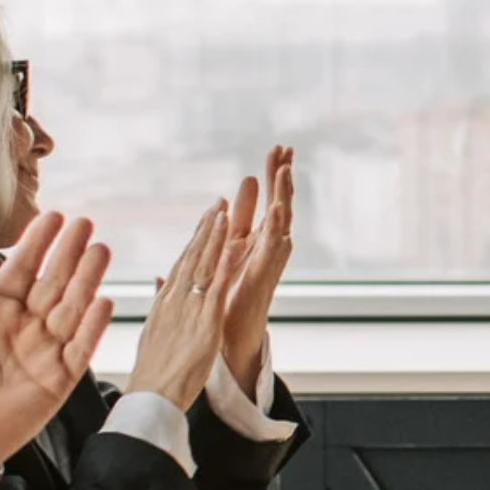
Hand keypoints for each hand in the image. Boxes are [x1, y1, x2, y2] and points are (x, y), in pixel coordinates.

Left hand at [0, 212, 115, 480]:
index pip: (20, 271)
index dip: (36, 244)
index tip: (52, 215)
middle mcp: (23, 329)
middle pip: (52, 284)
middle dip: (68, 254)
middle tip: (84, 222)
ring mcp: (43, 354)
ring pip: (71, 311)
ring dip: (86, 281)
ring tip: (100, 251)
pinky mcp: (56, 383)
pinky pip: (78, 352)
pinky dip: (91, 328)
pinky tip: (104, 302)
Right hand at [128, 199, 235, 410]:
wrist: (151, 395)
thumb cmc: (153, 372)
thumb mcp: (155, 333)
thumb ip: (161, 307)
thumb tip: (160, 287)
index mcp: (165, 303)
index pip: (182, 264)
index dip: (194, 240)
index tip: (204, 220)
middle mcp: (175, 300)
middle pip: (191, 257)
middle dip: (205, 229)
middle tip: (217, 203)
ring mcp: (189, 309)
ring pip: (203, 265)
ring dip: (214, 237)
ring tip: (223, 212)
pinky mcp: (204, 323)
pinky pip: (216, 288)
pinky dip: (224, 265)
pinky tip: (232, 246)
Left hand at [221, 145, 295, 397]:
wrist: (229, 342)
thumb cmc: (223, 308)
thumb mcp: (216, 267)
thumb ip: (211, 247)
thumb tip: (203, 226)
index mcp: (251, 244)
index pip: (263, 202)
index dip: (270, 177)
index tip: (277, 149)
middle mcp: (264, 251)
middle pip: (276, 206)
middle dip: (280, 177)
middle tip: (285, 147)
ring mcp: (266, 264)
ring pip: (278, 223)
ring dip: (282, 196)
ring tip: (286, 170)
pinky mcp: (262, 279)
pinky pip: (270, 252)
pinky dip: (275, 231)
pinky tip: (278, 211)